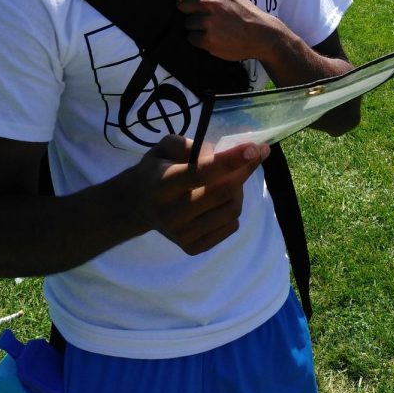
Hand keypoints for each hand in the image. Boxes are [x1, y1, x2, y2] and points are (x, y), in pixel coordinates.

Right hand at [132, 135, 269, 254]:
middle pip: (222, 193)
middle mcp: (172, 214)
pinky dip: (233, 208)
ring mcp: (183, 235)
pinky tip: (221, 199)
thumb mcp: (164, 148)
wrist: (139, 206)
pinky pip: (231, 226)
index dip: (230, 161)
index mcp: (162, 185)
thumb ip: (188, 145)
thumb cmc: (156, 170)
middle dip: (243, 171)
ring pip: (232, 210)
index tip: (254, 149)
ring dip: (239, 189)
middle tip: (250, 157)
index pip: (201, 173)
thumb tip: (217, 153)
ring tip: (229, 179)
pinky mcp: (193, 248)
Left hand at [164, 0, 277, 60]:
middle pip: (181, 4)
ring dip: (196, 27)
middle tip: (204, 16)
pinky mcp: (208, 39)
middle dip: (188, 11)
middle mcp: (210, 2)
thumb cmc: (242, 12)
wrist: (261, 34)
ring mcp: (209, 21)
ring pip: (187, 23)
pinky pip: (191, 38)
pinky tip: (215, 38)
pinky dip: (200, 40)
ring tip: (215, 28)